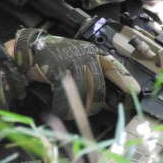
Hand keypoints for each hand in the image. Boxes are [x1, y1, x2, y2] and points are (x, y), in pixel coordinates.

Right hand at [12, 28, 139, 119]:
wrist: (27, 50)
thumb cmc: (51, 57)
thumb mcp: (74, 60)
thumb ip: (88, 73)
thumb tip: (102, 96)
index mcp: (91, 53)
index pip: (112, 65)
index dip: (125, 79)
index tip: (136, 91)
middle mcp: (84, 56)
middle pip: (98, 87)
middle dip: (95, 104)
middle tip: (88, 111)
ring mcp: (72, 62)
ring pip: (83, 93)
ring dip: (77, 108)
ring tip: (71, 113)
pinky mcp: (58, 71)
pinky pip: (65, 95)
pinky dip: (61, 107)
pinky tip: (58, 110)